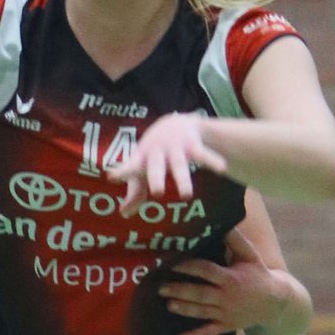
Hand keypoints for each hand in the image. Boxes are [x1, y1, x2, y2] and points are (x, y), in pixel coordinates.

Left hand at [107, 113, 227, 209]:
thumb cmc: (154, 153)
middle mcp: (157, 152)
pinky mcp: (193, 145)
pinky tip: (222, 168)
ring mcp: (175, 148)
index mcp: (141, 158)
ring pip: (179, 166)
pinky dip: (212, 161)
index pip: (130, 165)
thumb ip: (135, 191)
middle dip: (156, 178)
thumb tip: (124, 213)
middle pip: (156, 167)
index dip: (122, 171)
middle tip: (157, 192)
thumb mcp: (143, 168)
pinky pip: (203, 155)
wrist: (175, 122)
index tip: (112, 176)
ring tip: (186, 195)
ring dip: (182, 180)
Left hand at [159, 227, 285, 334]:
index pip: (207, 271)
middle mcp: (227, 297)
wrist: (274, 302)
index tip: (173, 263)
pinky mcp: (226, 326)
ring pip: (201, 312)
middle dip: (180, 291)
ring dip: (184, 309)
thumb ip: (235, 239)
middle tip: (161, 288)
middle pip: (200, 293)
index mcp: (231, 278)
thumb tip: (224, 221)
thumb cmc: (258, 273)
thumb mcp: (250, 255)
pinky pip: (209, 332)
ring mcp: (226, 313)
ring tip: (168, 304)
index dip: (189, 266)